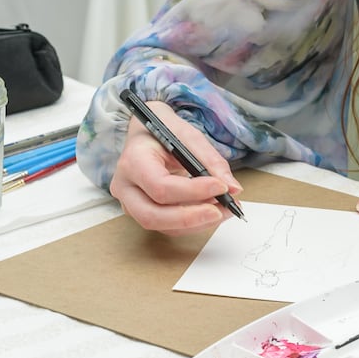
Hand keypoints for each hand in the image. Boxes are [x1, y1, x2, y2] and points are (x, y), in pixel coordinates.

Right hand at [109, 100, 242, 235]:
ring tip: (224, 210)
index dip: (193, 191)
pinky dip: (192, 223)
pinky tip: (212, 211)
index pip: (160, 186)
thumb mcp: (188, 136)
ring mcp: (130, 203)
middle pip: (153, 215)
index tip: (221, 187)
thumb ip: (210, 161)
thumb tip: (233, 188)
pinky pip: (167, 226)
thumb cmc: (163, 131)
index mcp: (133, 161)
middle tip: (222, 210)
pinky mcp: (143, 212)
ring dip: (196, 223)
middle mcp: (126, 187)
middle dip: (191, 218)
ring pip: (161, 226)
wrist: (146, 133)